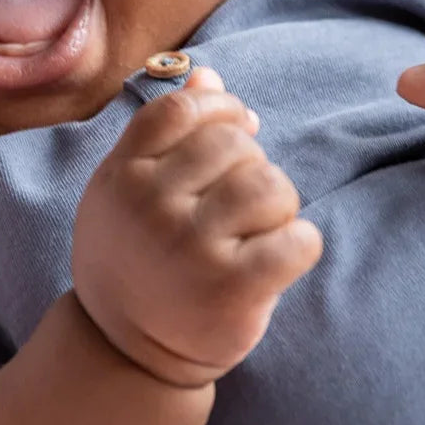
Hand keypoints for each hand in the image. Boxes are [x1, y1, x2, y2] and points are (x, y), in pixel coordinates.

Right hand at [72, 66, 322, 387]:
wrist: (126, 350)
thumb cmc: (137, 257)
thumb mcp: (128, 191)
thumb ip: (163, 133)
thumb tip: (209, 74)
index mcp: (123, 175)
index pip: (184, 108)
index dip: (222, 109)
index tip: (239, 132)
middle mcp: (151, 206)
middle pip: (234, 144)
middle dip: (251, 165)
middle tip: (241, 203)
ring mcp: (190, 247)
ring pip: (270, 185)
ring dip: (278, 205)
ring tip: (260, 230)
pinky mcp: (231, 289)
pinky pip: (298, 239)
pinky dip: (301, 245)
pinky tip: (278, 259)